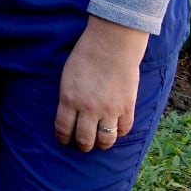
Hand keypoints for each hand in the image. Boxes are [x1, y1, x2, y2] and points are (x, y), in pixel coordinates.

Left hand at [54, 16, 147, 151]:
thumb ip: (68, 98)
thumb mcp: (67, 77)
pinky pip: (124, 129)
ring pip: (105, 140)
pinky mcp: (127, 107)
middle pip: (84, 140)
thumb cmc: (86, 55)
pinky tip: (115, 130)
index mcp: (69, 99)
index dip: (63, 138)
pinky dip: (119, 133)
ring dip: (101, 144)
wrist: (112, 44)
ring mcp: (109, 110)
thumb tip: (69, 115)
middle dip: (82, 146)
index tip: (64, 140)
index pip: (63, 129)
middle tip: (82, 145)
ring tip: (100, 142)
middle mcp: (88, 108)